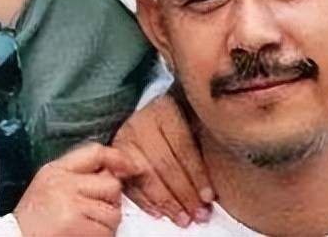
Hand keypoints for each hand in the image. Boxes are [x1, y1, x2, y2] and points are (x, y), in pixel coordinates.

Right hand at [14, 142, 141, 236]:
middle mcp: (64, 183)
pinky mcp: (76, 225)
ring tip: (86, 227)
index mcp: (56, 170)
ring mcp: (71, 205)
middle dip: (110, 202)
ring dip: (106, 224)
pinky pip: (106, 231)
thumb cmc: (33, 219)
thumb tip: (114, 171)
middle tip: (93, 213)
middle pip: (112, 185)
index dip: (118, 158)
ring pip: (113, 212)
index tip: (131, 168)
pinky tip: (85, 236)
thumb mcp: (47, 184)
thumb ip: (75, 173)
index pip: (95, 152)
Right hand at [112, 93, 213, 226]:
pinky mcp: (114, 159)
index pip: (183, 147)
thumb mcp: (191, 124)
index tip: (209, 197)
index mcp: (166, 110)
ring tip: (183, 218)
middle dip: (183, 194)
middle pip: (164, 164)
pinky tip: (160, 213)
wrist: (148, 118)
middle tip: (198, 214)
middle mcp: (142, 123)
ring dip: (167, 203)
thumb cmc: (178, 124)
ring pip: (146, 177)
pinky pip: (129, 185)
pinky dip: (146, 202)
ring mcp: (125, 140)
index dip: (197, 175)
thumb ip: (201, 147)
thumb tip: (213, 188)